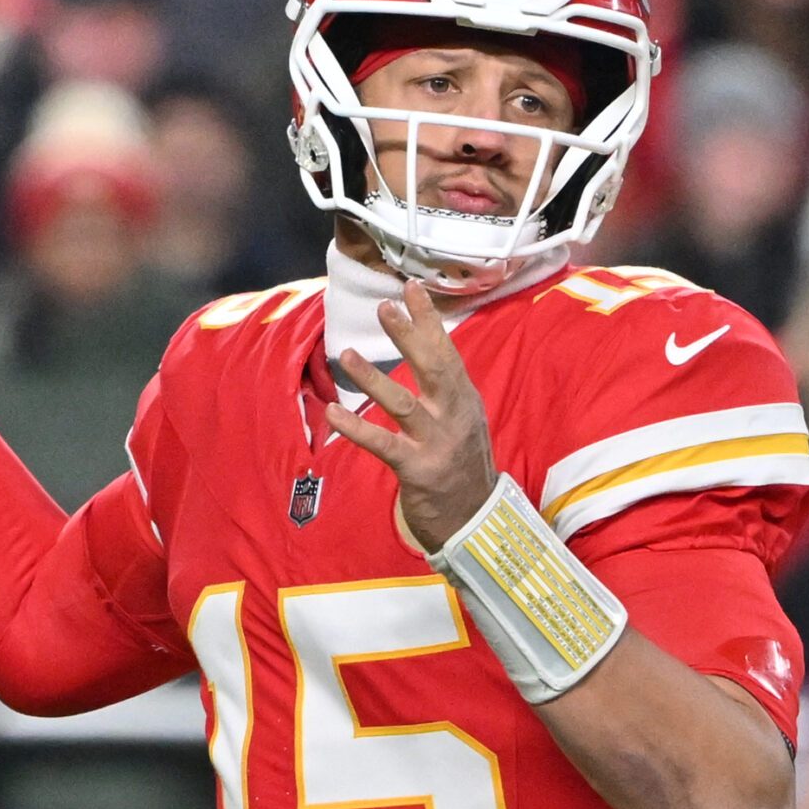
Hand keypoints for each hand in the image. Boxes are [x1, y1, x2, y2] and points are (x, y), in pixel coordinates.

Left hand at [323, 282, 498, 550]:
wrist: (475, 521)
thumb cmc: (461, 465)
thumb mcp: (462, 420)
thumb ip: (446, 387)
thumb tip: (426, 344)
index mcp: (464, 400)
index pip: (447, 351)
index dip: (429, 319)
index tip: (411, 287)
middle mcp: (455, 416)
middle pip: (434, 368)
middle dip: (409, 335)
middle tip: (385, 306)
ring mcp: (437, 443)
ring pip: (404, 404)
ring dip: (373, 378)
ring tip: (346, 353)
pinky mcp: (418, 470)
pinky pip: (384, 445)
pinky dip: (357, 427)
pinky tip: (333, 412)